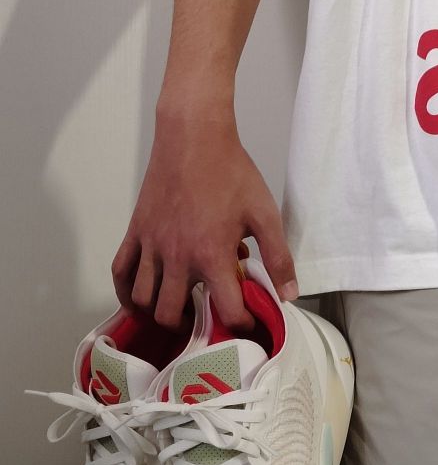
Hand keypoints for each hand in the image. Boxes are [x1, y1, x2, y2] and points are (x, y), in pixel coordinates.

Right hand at [112, 107, 298, 331]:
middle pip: (172, 314)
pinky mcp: (136, 232)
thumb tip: (289, 294)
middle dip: (191, 326)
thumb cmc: (231, 173)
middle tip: (206, 320)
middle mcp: (178, 257)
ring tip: (178, 312)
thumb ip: (278, 257)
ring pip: (143, 299)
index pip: (226, 311)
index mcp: (212, 255)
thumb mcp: (265, 214)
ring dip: (159, 314)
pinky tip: (138, 300)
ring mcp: (152, 245)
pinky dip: (125, 293)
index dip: (240, 325)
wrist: (194, 137)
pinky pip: (120, 272)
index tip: (246, 324)